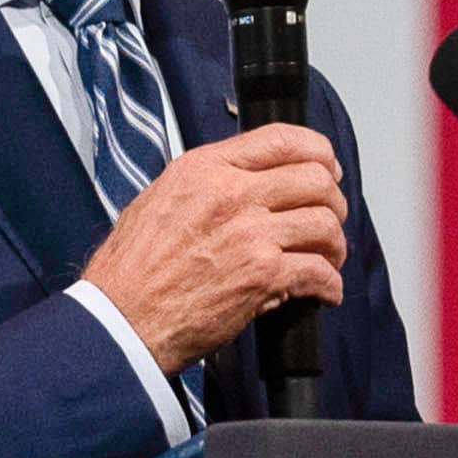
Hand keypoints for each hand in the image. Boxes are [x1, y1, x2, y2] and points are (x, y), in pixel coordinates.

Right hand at [82, 125, 349, 373]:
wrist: (123, 319)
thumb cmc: (132, 270)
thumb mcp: (158, 200)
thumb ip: (204, 184)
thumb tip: (243, 183)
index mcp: (205, 169)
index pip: (280, 139)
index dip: (317, 150)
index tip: (327, 166)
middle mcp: (232, 194)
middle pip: (314, 179)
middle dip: (333, 201)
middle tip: (329, 219)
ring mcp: (250, 234)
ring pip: (324, 224)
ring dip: (334, 246)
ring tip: (327, 260)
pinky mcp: (262, 276)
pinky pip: (319, 272)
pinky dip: (329, 285)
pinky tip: (323, 293)